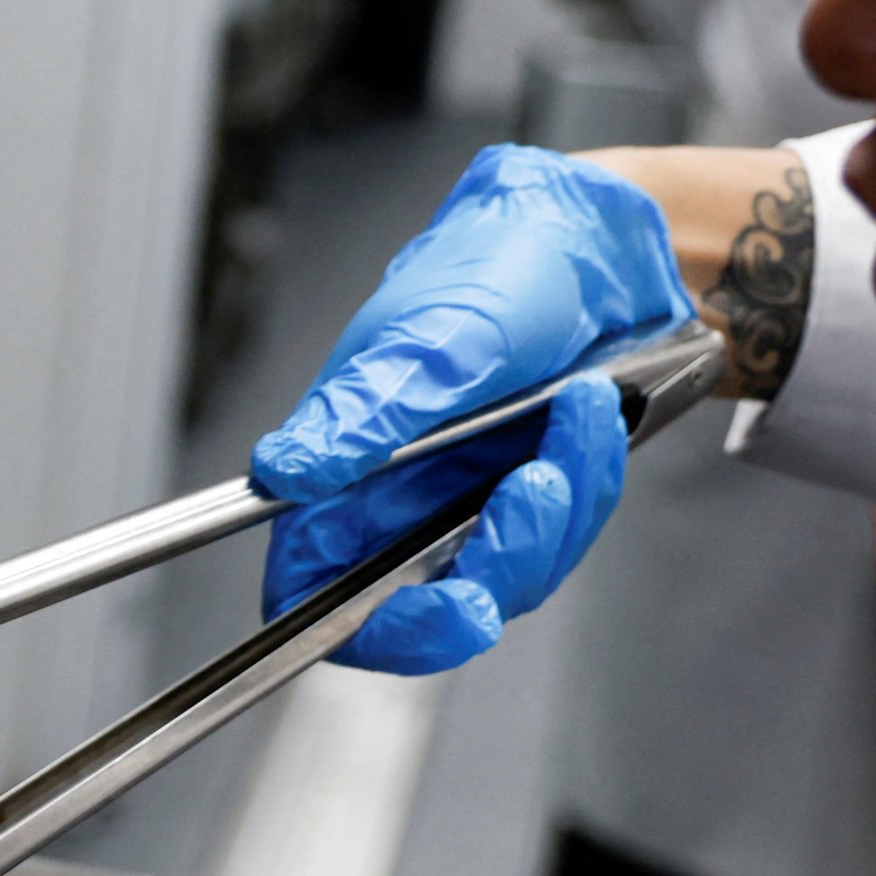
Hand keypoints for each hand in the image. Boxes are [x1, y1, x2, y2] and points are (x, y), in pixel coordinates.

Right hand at [247, 145, 687, 673]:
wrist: (591, 246)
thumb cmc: (493, 269)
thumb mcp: (429, 339)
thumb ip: (359, 415)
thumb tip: (285, 473)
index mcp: (339, 468)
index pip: (316, 590)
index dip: (368, 629)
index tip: (447, 612)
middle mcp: (393, 500)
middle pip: (425, 605)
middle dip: (501, 564)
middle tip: (539, 493)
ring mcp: (461, 505)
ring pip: (506, 578)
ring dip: (559, 507)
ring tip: (578, 411)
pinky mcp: (524, 502)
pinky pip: (559, 540)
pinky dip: (587, 482)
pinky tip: (590, 418)